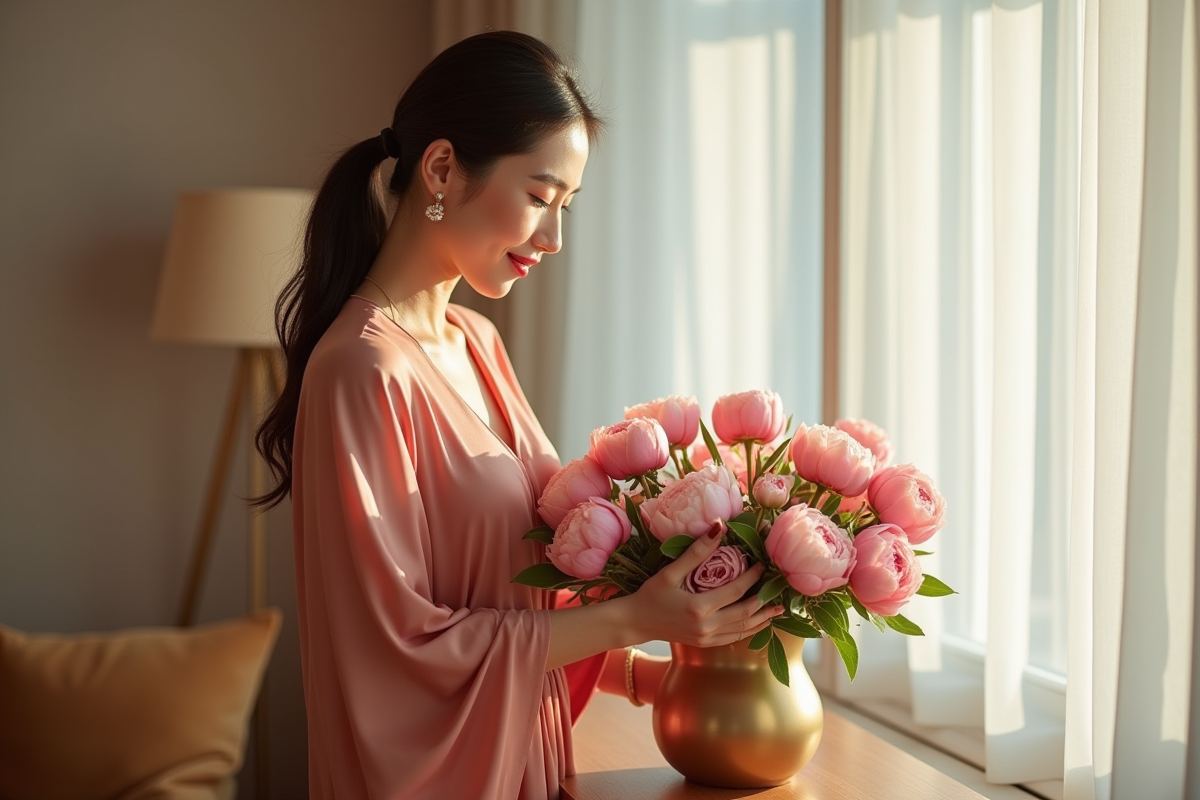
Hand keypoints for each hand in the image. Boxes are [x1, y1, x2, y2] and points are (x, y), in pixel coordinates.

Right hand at [628, 525, 782, 646]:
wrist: (636, 622)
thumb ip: (696, 552)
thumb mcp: (670, 572)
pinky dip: (748, 630)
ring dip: (762, 619)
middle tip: (778, 588)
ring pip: (743, 630)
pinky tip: (756, 623)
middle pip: (745, 612)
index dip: (752, 577)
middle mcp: (707, 627)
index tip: (762, 564)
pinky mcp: (704, 643)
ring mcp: (707, 638)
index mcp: (699, 608)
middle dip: (764, 600)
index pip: (736, 591)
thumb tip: (719, 527)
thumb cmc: (650, 595)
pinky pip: (733, 638)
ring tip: (777, 610)